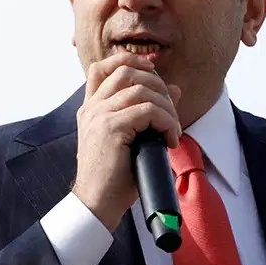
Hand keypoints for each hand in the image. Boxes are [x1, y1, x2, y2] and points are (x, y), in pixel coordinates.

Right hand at [71, 52, 181, 230]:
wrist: (97, 203)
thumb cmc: (114, 178)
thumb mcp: (132, 139)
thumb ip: (147, 112)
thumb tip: (174, 89)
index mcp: (91, 108)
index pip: (103, 67)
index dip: (131, 61)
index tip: (154, 75)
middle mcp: (92, 108)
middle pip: (126, 70)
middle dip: (157, 84)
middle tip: (170, 111)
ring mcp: (99, 115)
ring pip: (142, 89)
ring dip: (167, 107)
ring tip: (172, 130)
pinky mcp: (111, 128)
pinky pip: (148, 111)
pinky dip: (167, 122)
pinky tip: (170, 140)